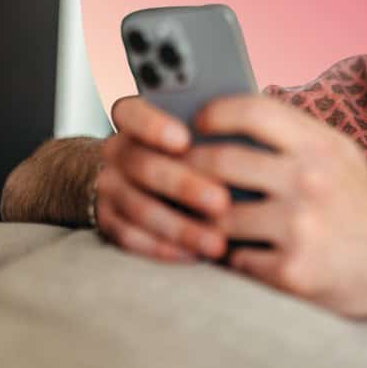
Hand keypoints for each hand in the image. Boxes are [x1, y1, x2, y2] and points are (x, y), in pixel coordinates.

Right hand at [96, 96, 231, 261]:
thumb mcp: (194, 127)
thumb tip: (258, 124)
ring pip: (139, 208)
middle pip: (143, 165)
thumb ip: (215, 125)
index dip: (153, 125)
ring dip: (180, 227)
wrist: (136, 176)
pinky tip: (196, 255)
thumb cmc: (186, 145)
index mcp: (135, 119)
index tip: (184, 140)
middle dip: (184, 185)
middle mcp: (117, 151)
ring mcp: (110, 188)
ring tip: (217, 242)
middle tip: (221, 201)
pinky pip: (132, 239)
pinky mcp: (108, 222)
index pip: (130, 112)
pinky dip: (165, 249)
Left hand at [183, 94, 366, 318]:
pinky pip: (233, 259)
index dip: (215, 113)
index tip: (197, 123)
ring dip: (201, 219)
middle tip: (177, 173)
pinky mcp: (290, 272)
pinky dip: (227, 256)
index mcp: (320, 146)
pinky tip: (232, 253)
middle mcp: (310, 181)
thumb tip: (232, 118)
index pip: (254, 111)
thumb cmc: (359, 207)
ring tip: (198, 217)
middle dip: (188, 168)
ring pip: (217, 216)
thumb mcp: (340, 156)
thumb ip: (295, 136)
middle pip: (221, 162)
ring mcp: (299, 227)